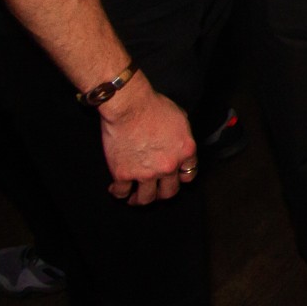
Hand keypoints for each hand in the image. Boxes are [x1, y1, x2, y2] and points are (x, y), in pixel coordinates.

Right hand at [99, 75, 197, 204]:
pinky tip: (117, 189)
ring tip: (135, 198)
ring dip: (141, 199)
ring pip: (146, 198)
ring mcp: (146, 173)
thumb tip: (177, 141)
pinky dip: (119, 193)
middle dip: (162, 193)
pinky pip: (122, 193)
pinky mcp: (124, 174)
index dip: (180, 178)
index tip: (174, 179)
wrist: (130, 106)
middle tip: (156, 191)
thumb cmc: (153, 105)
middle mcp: (169, 166)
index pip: (189, 174)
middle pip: (169, 192)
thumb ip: (181, 135)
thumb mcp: (180, 117)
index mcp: (185, 151)